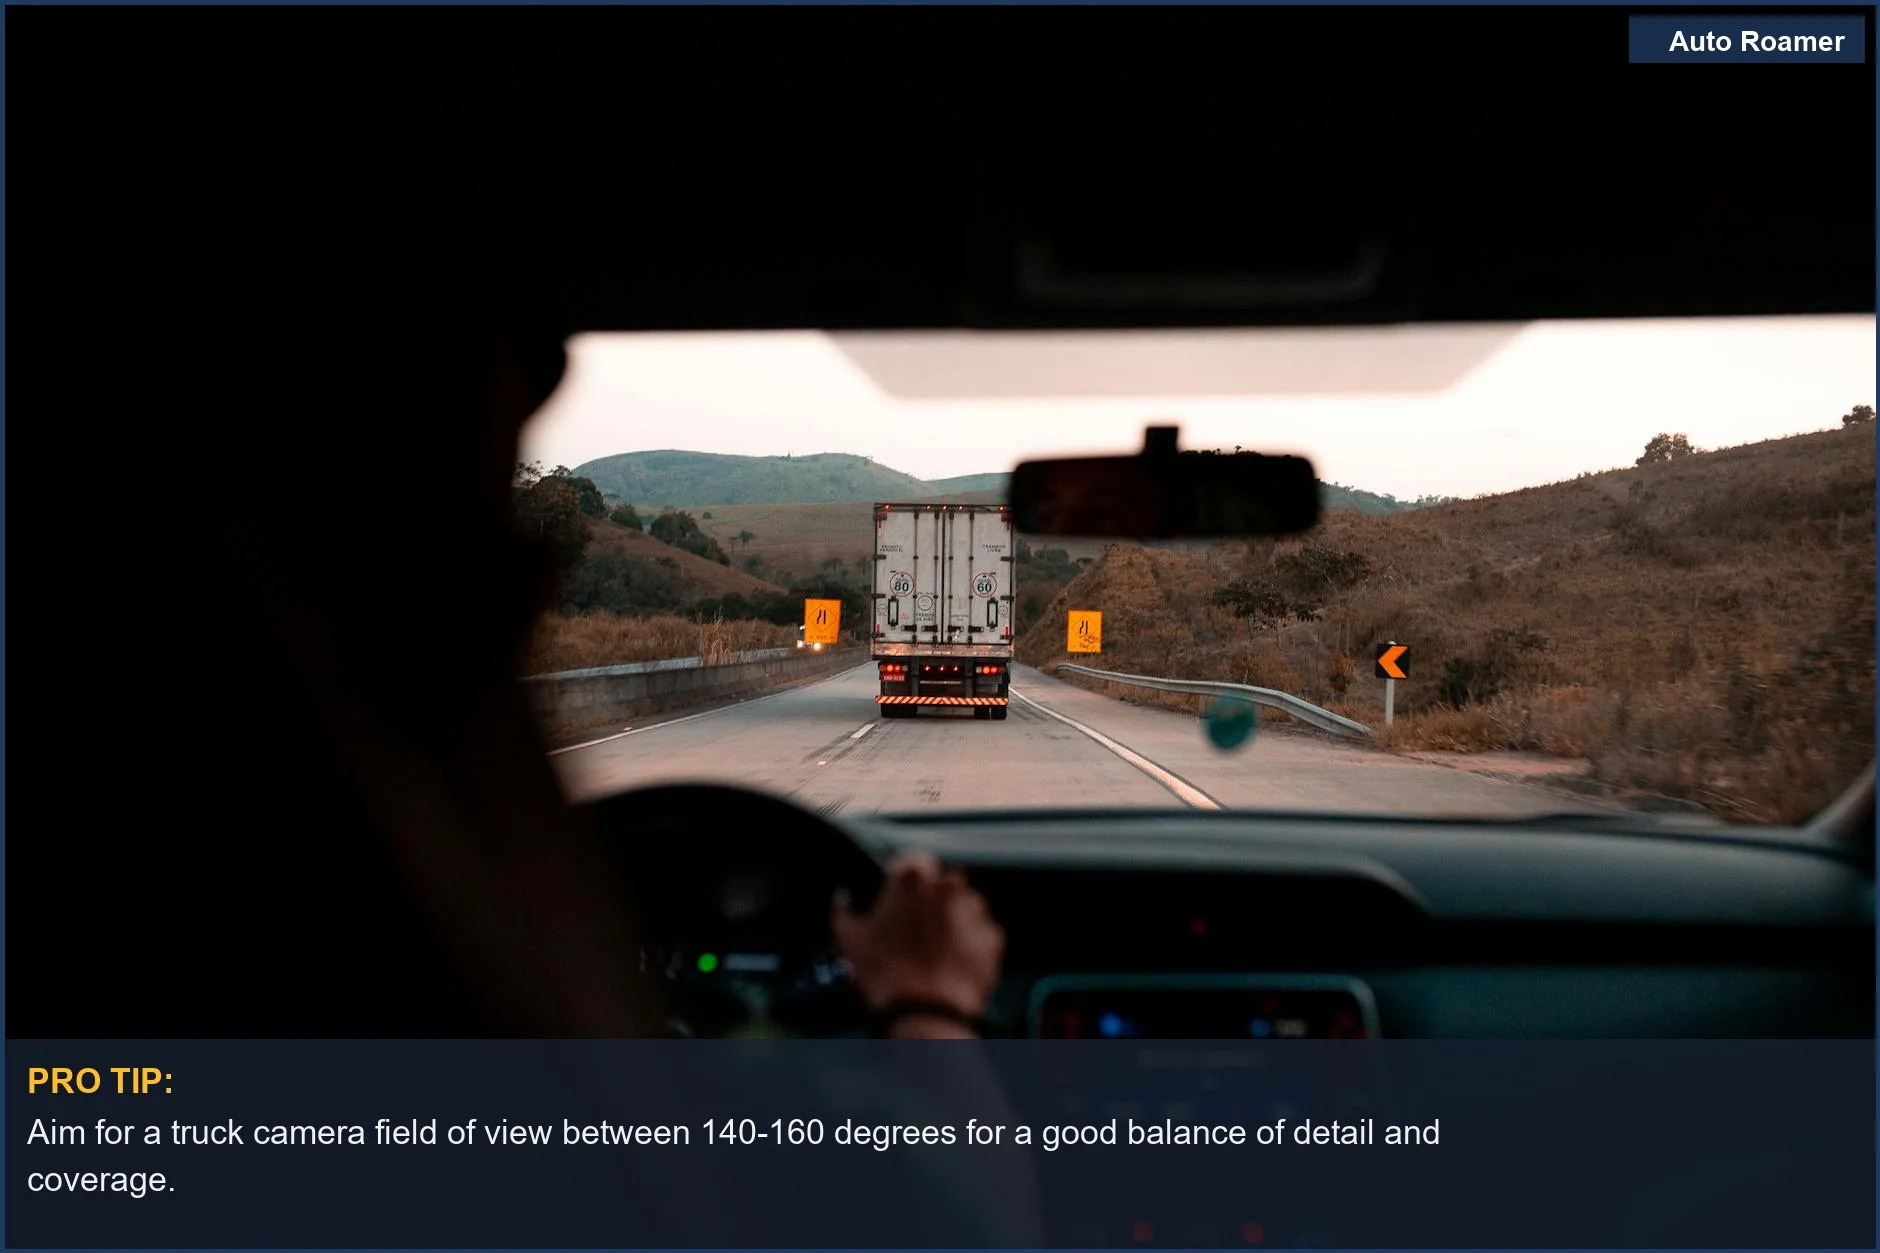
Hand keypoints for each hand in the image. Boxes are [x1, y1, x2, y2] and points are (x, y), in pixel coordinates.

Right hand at [833, 853, 1003, 1031]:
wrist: (925, 1013)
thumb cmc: (885, 975)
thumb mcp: (849, 940)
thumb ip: (843, 911)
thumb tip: (842, 900)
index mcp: (911, 879)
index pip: (912, 861)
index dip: (904, 882)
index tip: (899, 900)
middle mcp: (947, 886)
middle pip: (941, 884)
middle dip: (930, 902)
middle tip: (915, 931)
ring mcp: (974, 911)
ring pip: (965, 906)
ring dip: (952, 921)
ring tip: (935, 951)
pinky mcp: (992, 936)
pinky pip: (981, 934)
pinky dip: (971, 945)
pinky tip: (952, 964)